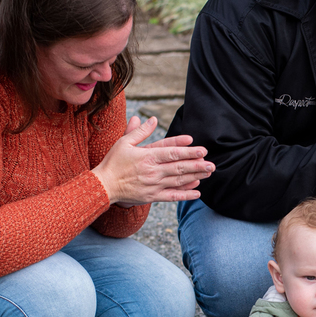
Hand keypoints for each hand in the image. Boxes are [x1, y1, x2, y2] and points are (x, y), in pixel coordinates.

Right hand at [91, 115, 213, 204]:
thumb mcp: (124, 142)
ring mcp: (154, 185)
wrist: (103, 185)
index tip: (202, 150)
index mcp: (147, 156)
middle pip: (179, 167)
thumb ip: (141, 131)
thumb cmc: (113, 162)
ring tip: (208, 174)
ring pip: (178, 181)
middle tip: (212, 164)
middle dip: (197, 165)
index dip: (188, 151)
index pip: (172, 153)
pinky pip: (172, 196)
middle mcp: (153, 171)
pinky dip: (185, 195)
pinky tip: (197, 192)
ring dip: (195, 177)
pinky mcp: (152, 196)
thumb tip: (154, 119)